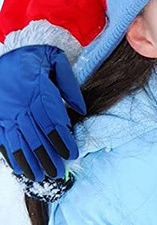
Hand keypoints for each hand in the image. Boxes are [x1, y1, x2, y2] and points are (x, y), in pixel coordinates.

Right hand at [0, 45, 84, 179]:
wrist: (2, 48)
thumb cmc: (32, 55)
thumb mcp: (55, 60)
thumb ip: (70, 85)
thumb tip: (81, 110)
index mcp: (37, 90)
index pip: (52, 121)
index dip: (62, 140)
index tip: (71, 154)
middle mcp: (19, 104)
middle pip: (36, 136)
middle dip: (48, 157)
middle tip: (58, 173)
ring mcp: (5, 111)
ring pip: (18, 141)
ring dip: (29, 161)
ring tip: (40, 176)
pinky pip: (3, 139)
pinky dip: (11, 155)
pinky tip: (20, 167)